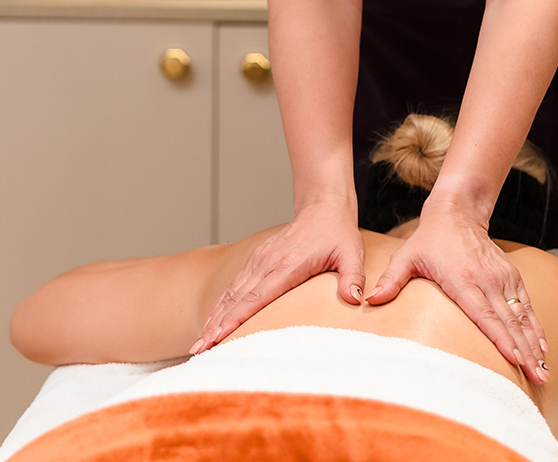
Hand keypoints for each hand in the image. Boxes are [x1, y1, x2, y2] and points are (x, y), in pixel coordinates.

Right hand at [194, 197, 365, 353]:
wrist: (322, 207)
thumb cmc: (337, 232)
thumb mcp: (351, 253)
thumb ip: (353, 277)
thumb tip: (356, 299)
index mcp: (287, 264)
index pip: (257, 297)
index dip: (235, 319)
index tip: (218, 337)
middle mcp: (266, 263)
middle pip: (236, 300)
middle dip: (216, 326)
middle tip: (200, 351)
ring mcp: (259, 261)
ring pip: (230, 294)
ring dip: (214, 319)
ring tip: (200, 344)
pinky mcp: (257, 262)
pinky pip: (234, 287)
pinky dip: (221, 306)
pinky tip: (213, 322)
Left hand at [365, 199, 548, 383]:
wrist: (458, 211)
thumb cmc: (429, 239)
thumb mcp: (406, 257)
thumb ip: (391, 280)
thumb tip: (369, 301)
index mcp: (463, 279)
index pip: (485, 314)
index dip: (500, 338)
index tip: (514, 359)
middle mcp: (487, 280)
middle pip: (508, 321)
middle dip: (524, 351)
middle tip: (537, 376)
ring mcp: (502, 277)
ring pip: (521, 316)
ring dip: (533, 343)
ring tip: (542, 369)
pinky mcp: (510, 275)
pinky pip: (526, 306)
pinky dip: (535, 327)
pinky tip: (541, 346)